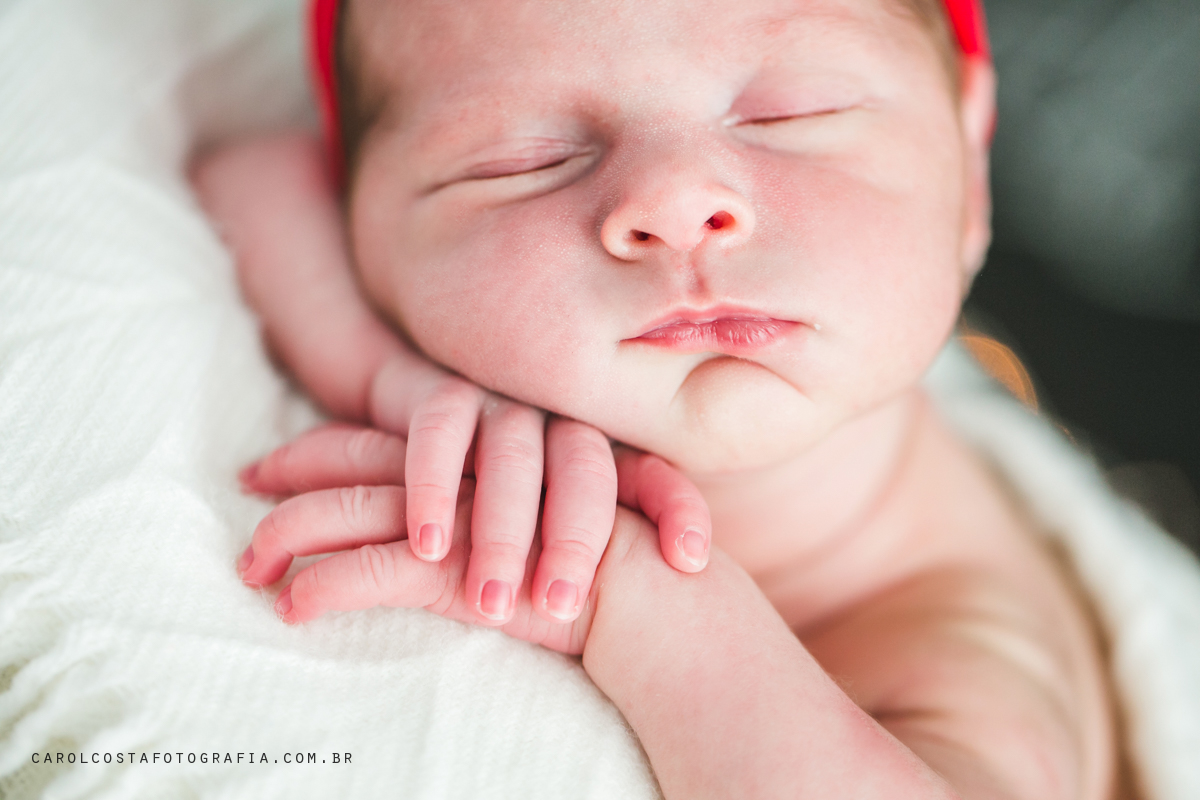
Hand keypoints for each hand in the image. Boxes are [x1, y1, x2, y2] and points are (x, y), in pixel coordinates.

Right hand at [193, 132, 711, 626]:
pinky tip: (427, 546)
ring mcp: (504, 404)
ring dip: (500, 531)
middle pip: (584, 471)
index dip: (677, 509)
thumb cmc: (501, 486)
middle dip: (574, 539)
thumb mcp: (553, 515)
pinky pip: (439, 435)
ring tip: (489, 606)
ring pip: (513, 460)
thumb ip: (606, 534)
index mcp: (604, 449)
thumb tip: (683, 584)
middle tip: (558, 606)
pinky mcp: (444, 396)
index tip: (691, 559)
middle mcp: (561, 419)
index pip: (655, 474)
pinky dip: (432, 490)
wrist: (420, 409)